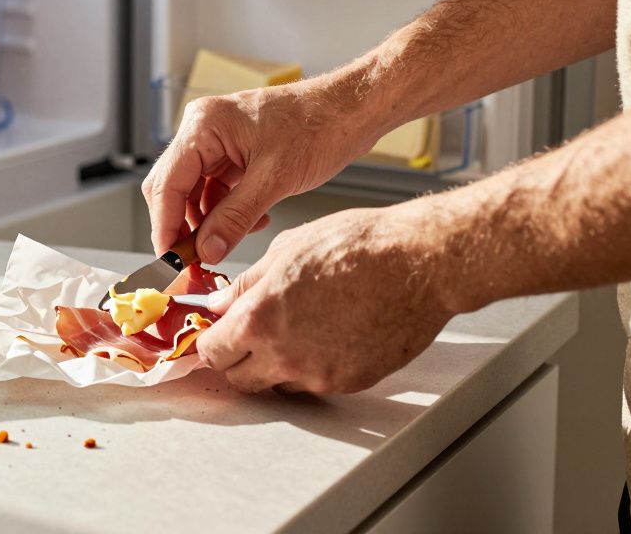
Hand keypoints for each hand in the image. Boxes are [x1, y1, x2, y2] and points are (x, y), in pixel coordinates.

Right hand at [142, 79, 383, 263]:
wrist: (352, 110)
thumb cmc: (320, 126)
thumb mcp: (274, 179)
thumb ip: (235, 218)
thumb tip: (207, 251)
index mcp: (204, 126)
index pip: (166, 183)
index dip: (165, 226)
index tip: (171, 260)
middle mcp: (203, 130)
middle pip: (173, 188)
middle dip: (183, 226)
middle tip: (194, 261)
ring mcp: (218, 141)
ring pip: (194, 192)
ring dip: (208, 222)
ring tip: (228, 243)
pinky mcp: (234, 152)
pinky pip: (217, 189)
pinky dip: (226, 211)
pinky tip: (251, 223)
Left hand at [195, 205, 456, 393]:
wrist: (418, 263)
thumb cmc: (358, 245)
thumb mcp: (287, 250)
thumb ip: (247, 284)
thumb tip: (221, 303)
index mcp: (260, 319)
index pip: (212, 352)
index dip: (213, 341)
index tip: (218, 333)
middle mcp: (285, 356)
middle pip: (240, 380)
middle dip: (239, 360)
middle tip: (253, 335)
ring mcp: (319, 375)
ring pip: (280, 384)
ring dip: (278, 365)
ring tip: (302, 327)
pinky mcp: (350, 383)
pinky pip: (318, 383)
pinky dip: (316, 366)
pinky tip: (332, 333)